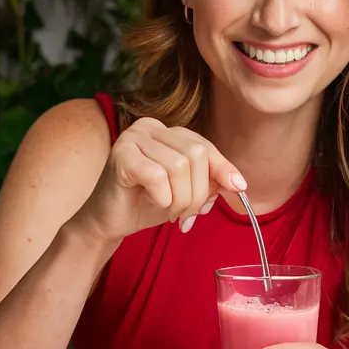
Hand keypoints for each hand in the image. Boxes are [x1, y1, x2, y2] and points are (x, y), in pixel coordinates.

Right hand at [67, 117, 245, 246]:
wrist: (110, 221)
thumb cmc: (147, 203)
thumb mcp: (187, 191)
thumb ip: (210, 182)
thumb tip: (238, 183)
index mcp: (167, 131)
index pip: (205, 146)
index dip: (223, 167)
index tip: (238, 188)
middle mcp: (150, 127)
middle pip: (195, 154)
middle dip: (197, 191)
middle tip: (186, 213)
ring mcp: (132, 137)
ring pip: (178, 166)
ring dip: (180, 198)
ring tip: (168, 210)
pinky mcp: (120, 155)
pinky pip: (157, 176)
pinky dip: (162, 198)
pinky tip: (152, 202)